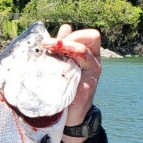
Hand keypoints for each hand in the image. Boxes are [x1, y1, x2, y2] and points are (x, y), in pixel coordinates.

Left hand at [43, 24, 101, 142]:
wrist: (68, 114)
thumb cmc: (64, 87)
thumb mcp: (63, 63)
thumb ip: (64, 48)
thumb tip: (66, 27)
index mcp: (89, 55)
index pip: (90, 36)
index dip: (74, 34)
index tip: (52, 41)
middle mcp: (94, 63)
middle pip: (91, 38)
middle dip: (69, 38)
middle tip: (49, 44)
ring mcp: (92, 74)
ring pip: (83, 52)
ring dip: (64, 47)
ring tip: (48, 48)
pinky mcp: (87, 86)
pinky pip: (77, 70)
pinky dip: (63, 66)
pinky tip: (50, 69)